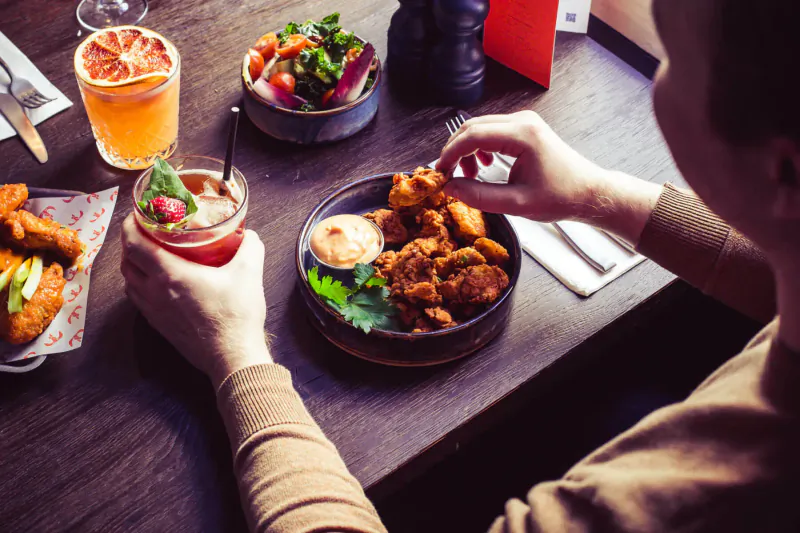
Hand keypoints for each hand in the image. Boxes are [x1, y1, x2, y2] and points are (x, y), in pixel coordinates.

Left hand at [120, 214, 271, 387]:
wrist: (232, 356)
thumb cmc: (236, 315)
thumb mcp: (249, 272)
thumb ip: (249, 246)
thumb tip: (248, 234)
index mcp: (170, 274)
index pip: (134, 243)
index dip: (130, 225)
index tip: (136, 214)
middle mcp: (154, 292)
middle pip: (126, 261)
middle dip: (130, 243)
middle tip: (145, 231)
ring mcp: (154, 311)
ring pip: (129, 282)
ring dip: (133, 265)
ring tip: (149, 255)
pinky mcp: (159, 325)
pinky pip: (139, 299)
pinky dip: (140, 284)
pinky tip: (158, 283)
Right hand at [437, 111, 661, 243]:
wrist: (588, 192)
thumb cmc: (561, 197)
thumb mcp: (517, 204)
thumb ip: (480, 196)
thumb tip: (451, 189)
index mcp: (523, 135)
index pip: (473, 136)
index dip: (450, 154)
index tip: (440, 174)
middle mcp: (523, 122)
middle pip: (473, 127)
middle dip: (454, 151)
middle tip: (447, 176)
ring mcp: (524, 122)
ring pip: (480, 128)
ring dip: (466, 150)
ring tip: (469, 176)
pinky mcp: (525, 129)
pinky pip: (491, 132)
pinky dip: (479, 148)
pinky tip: (483, 166)